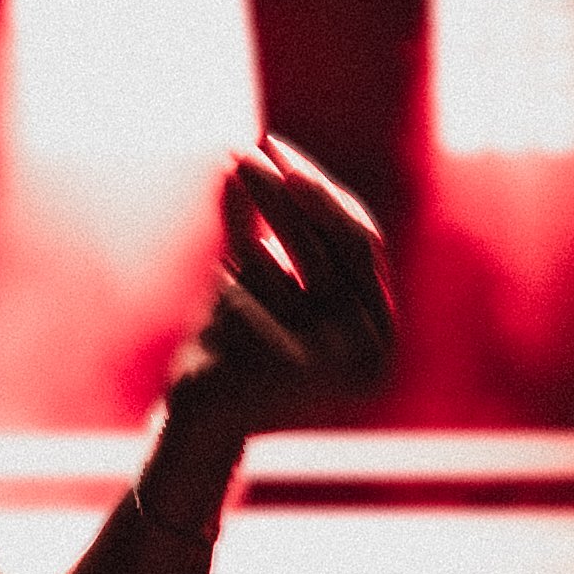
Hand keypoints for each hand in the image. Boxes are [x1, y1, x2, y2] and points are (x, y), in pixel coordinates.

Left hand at [169, 135, 396, 438]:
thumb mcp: (247, 279)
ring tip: (235, 169)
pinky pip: (262, 302)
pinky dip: (237, 285)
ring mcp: (340, 360)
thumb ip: (251, 226)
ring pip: (303, 261)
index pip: (359, 240)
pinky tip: (220, 280)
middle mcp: (373, 345)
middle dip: (299, 191)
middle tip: (257, 150)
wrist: (197, 423)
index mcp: (376, 325)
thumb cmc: (225, 349)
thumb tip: (239, 156)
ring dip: (267, 209)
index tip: (275, 149)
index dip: (320, 192)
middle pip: (341, 242)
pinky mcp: (296, 372)